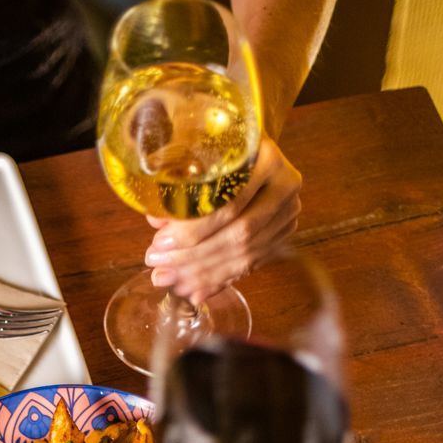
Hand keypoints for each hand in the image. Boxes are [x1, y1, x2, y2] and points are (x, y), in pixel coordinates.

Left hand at [144, 137, 300, 305]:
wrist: (252, 150)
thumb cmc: (220, 149)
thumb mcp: (200, 157)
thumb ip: (181, 188)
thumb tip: (155, 222)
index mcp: (266, 158)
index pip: (229, 204)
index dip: (193, 230)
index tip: (160, 245)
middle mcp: (284, 186)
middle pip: (238, 234)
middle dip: (194, 258)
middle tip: (160, 271)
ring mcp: (287, 212)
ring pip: (245, 254)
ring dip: (204, 275)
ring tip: (172, 284)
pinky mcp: (284, 233)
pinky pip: (251, 264)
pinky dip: (220, 280)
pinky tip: (196, 292)